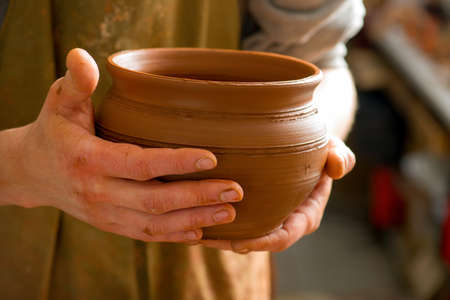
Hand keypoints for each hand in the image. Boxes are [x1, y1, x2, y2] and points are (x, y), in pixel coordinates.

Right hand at [0, 48, 242, 242]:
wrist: (32, 173)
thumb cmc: (54, 131)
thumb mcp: (60, 102)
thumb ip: (77, 82)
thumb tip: (82, 54)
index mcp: (89, 160)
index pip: (139, 164)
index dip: (176, 162)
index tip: (212, 157)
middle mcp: (98, 193)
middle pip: (155, 201)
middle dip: (198, 197)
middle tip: (235, 190)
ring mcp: (105, 214)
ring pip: (155, 225)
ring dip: (195, 220)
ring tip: (230, 211)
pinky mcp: (112, 225)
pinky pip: (147, 236)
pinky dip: (176, 236)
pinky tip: (203, 232)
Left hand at [199, 136, 354, 252]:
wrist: (304, 143)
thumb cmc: (319, 147)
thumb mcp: (332, 148)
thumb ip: (340, 156)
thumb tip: (337, 168)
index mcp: (304, 215)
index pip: (283, 237)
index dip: (261, 243)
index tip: (238, 243)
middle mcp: (282, 219)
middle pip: (255, 239)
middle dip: (229, 242)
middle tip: (203, 237)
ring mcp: (265, 214)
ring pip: (238, 230)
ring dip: (214, 232)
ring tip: (187, 228)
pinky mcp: (250, 205)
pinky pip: (229, 215)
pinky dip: (210, 216)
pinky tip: (188, 210)